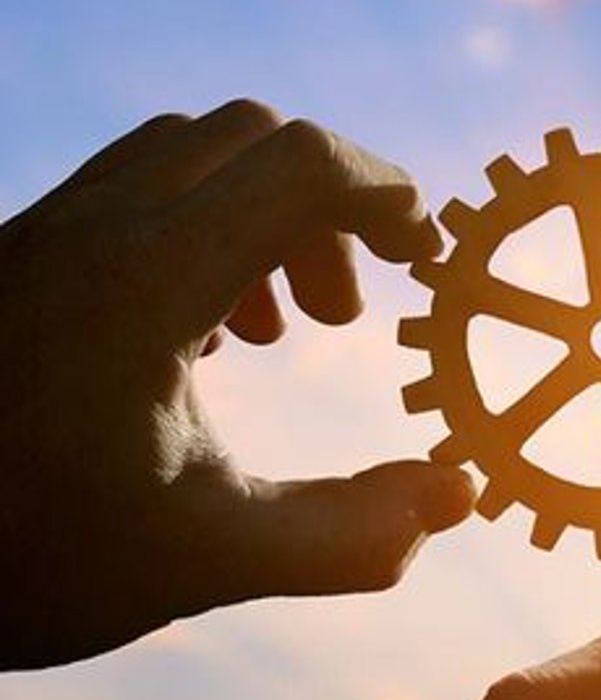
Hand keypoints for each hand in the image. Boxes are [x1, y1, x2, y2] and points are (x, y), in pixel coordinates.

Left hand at [0, 100, 474, 667]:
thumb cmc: (23, 559)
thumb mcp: (206, 561)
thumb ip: (349, 534)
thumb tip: (457, 496)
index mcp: (146, 282)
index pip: (302, 165)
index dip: (389, 195)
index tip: (426, 262)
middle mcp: (90, 233)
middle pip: (249, 138)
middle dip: (327, 208)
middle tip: (341, 317)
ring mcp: (39, 238)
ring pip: (181, 157)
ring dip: (257, 217)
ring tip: (271, 332)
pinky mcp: (11, 263)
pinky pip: (122, 195)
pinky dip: (192, 233)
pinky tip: (191, 342)